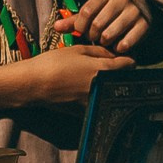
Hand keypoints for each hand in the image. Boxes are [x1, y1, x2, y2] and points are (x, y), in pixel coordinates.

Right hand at [4, 43, 134, 108]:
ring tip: (94, 76)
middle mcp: (102, 88)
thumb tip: (112, 55)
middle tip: (109, 65)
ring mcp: (94, 102)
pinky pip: (97, 101)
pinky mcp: (84, 111)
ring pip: (109, 91)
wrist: (33, 85)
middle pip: (121, 80)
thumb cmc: (53, 64)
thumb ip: (99, 52)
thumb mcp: (77, 50)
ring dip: (107, 84)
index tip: (123, 56)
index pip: (129, 65)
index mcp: (103, 70)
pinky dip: (96, 95)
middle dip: (119, 73)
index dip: (128, 58)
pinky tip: (84, 88)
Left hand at [66, 0, 153, 54]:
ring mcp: (133, 11)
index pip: (86, 12)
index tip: (83, 32)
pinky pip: (126, 42)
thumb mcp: (94, 11)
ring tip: (106, 41)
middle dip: (93, 36)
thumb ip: (75, 20)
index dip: (81, 26)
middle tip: (96, 38)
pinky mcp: (144, 24)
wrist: (140, 8)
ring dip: (105, 43)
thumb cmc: (110, 12)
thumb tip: (56, 27)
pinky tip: (118, 46)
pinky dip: (119, 48)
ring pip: (110, 34)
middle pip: (97, 24)